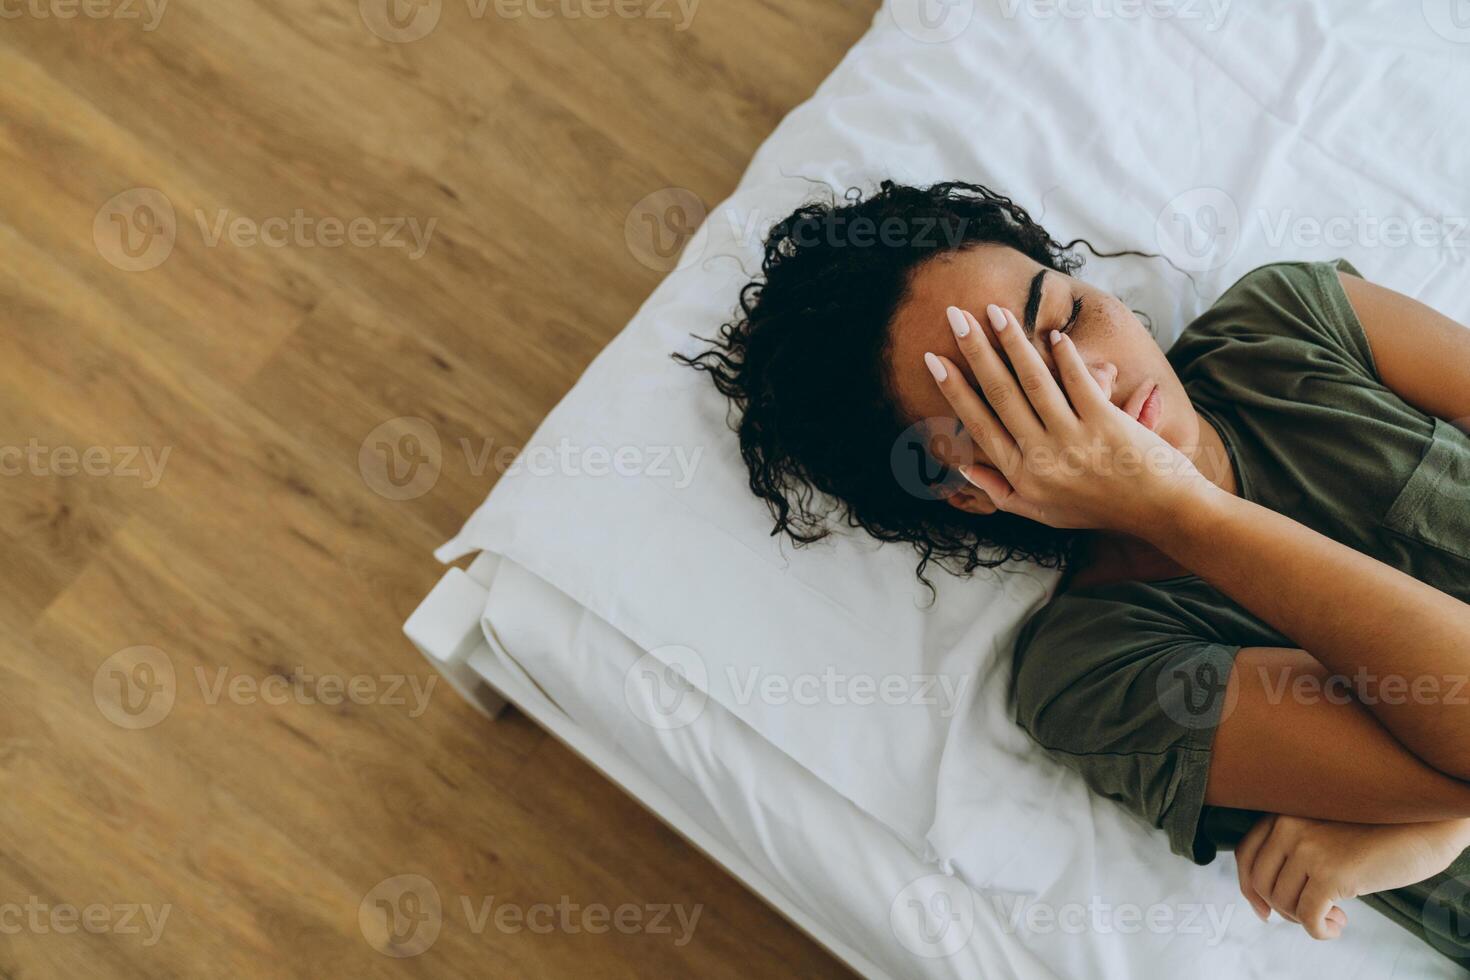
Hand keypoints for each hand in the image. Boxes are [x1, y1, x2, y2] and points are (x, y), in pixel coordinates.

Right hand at [924, 304, 1212, 535]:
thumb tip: (963, 466)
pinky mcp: (1106, 423)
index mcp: (1021, 475)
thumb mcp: (1042, 512)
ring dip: (1013, 343)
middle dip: (974, 351)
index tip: (934, 359)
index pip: (977, 423)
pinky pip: (1079, 383)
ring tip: (994, 312)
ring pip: (1034, 382)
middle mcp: (1041, 456)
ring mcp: (1074, 439)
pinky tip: (1052, 335)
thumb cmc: (1099, 510)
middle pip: (999, 394)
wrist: (1161, 511)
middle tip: (956, 317)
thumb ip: (1001, 490)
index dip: (954, 389)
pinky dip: (1065, 357)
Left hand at [1235, 813, 1469, 939]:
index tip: (1265, 910)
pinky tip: (1339, 925)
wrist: (1421, 826)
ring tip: (1334, 913)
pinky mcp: (1331, 874)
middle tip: (1311, 914)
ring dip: (1306, 918)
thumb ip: (1292, 846)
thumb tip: (1265, 897)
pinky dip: (1319, 930)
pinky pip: (1308, 917)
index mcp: (1284, 813)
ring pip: (1284, 902)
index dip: (1250, 888)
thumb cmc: (1375, 832)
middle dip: (1282, 908)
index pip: (1245, 855)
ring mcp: (1308, 849)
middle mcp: (1288, 826)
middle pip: (1261, 883)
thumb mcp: (1323, 828)